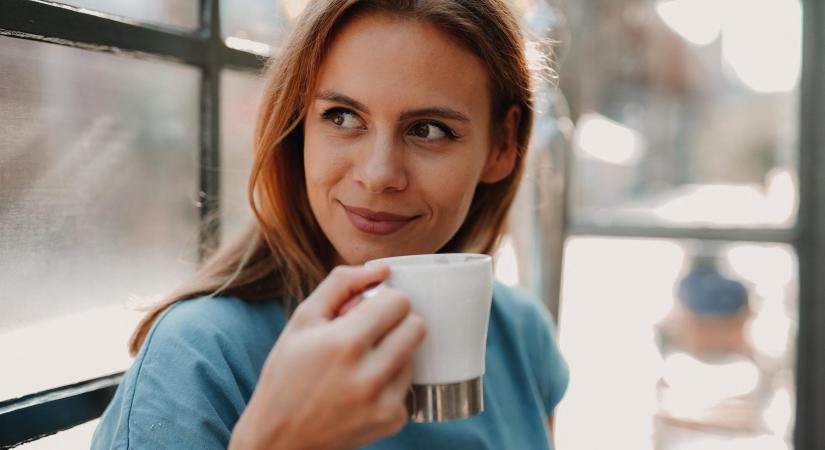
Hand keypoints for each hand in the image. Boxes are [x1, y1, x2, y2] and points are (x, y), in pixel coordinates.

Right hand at [229, 265, 425, 449]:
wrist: (280, 439)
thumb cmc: (287, 374)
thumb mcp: (302, 320)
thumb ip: (341, 284)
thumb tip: (383, 269)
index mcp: (344, 343)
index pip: (399, 301)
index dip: (383, 300)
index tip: (367, 310)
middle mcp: (369, 375)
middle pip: (417, 326)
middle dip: (396, 322)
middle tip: (370, 332)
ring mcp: (384, 402)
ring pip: (414, 355)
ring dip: (394, 353)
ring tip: (360, 364)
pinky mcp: (393, 421)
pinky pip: (408, 386)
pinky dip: (390, 383)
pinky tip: (362, 389)